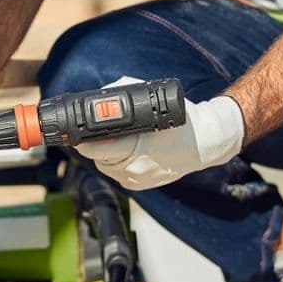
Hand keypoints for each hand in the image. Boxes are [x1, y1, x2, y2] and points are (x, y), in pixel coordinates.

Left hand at [75, 79, 245, 191]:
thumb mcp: (151, 100)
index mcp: (136, 149)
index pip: (93, 146)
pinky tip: (126, 150)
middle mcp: (134, 169)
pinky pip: (116, 172)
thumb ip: (122, 95)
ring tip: (118, 138)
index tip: (77, 129)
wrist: (205, 143)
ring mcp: (135, 180)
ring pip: (104, 165)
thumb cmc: (181, 121)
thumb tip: (99, 98)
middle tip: (98, 130)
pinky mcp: (138, 186)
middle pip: (96, 156)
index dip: (83, 136)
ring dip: (105, 152)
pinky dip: (116, 161)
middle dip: (95, 142)